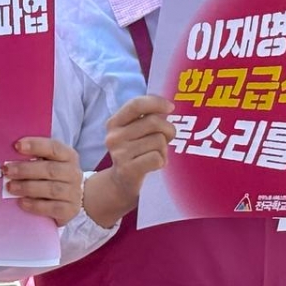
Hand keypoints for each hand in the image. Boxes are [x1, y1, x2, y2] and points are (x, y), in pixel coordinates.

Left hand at [4, 137, 82, 226]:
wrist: (72, 196)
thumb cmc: (53, 174)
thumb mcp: (48, 160)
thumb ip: (33, 155)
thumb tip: (9, 151)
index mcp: (67, 155)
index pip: (53, 148)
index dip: (35, 145)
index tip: (17, 145)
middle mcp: (73, 173)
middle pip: (50, 170)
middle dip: (26, 169)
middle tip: (7, 170)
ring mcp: (73, 192)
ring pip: (51, 189)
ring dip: (28, 187)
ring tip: (10, 187)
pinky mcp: (70, 210)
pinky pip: (53, 208)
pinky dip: (36, 205)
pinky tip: (22, 202)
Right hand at [84, 95, 176, 227]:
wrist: (121, 183)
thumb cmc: (135, 152)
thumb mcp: (132, 132)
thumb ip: (145, 117)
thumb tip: (168, 106)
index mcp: (114, 122)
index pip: (136, 105)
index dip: (156, 102)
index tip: (171, 107)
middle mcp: (114, 136)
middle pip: (153, 122)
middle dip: (167, 129)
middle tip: (168, 137)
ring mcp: (119, 153)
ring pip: (158, 141)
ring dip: (163, 149)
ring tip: (155, 154)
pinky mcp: (128, 169)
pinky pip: (157, 158)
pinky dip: (162, 161)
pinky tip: (154, 165)